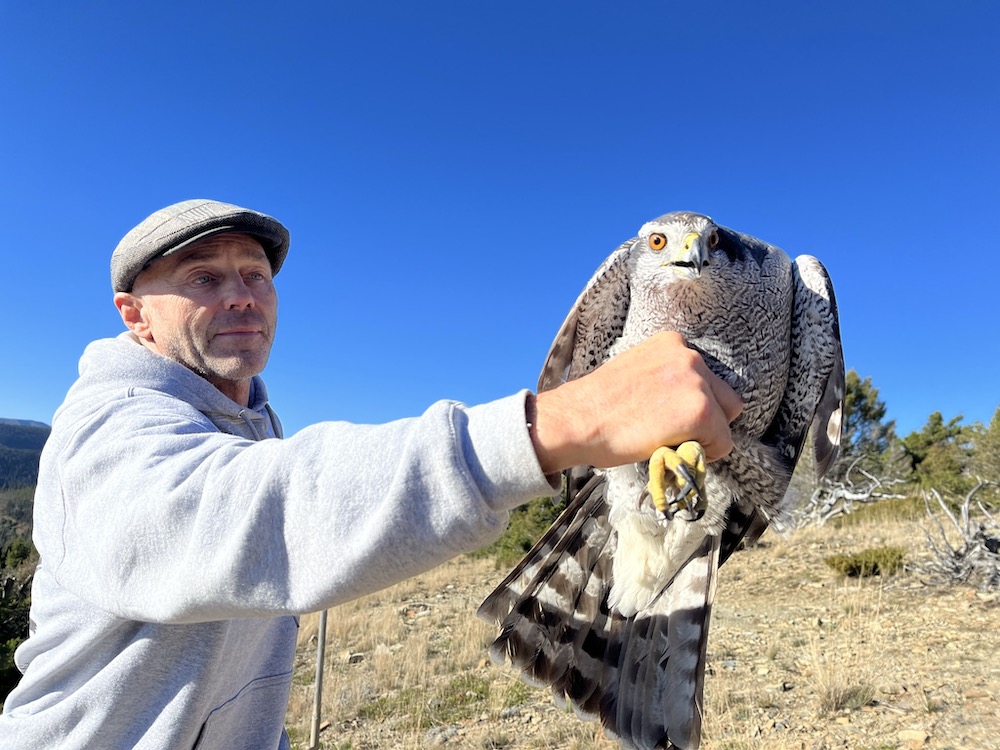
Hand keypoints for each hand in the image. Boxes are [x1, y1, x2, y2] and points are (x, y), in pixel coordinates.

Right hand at [528, 331, 742, 473]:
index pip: (707, 379)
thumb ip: (666, 379)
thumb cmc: (597, 405)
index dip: (692, 405)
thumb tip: (682, 403)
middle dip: (707, 419)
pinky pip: (722, 443)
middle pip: (725, 398)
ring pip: (725, 421)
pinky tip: (670, 449)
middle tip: (673, 433)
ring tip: (667, 442)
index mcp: (672, 342)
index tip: (667, 416)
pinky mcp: (700, 411)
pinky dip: (703, 454)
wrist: (577, 420)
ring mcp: (697, 382)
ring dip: (704, 436)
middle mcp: (690, 356)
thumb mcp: (636, 373)